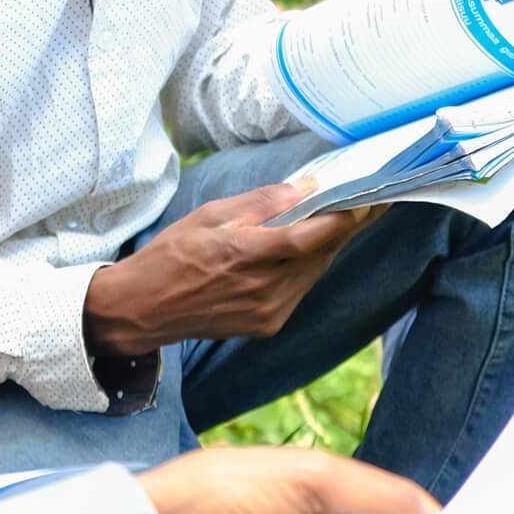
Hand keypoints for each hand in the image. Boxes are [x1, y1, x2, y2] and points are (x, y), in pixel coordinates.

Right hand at [83, 184, 376, 356]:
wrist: (145, 308)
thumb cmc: (173, 254)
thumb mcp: (211, 214)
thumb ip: (262, 203)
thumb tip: (306, 187)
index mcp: (246, 254)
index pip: (309, 235)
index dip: (343, 218)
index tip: (368, 198)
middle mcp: (263, 288)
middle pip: (320, 254)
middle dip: (344, 228)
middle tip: (367, 202)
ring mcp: (268, 311)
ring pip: (313, 272)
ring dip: (327, 247)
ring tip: (340, 220)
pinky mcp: (268, 326)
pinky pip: (299, 290)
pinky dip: (307, 268)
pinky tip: (305, 251)